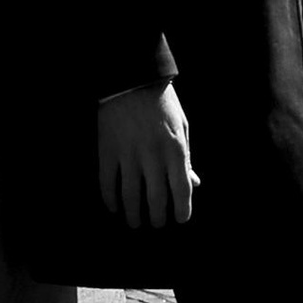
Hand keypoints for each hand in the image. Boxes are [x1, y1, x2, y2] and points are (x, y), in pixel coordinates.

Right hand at [97, 82, 196, 230]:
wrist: (131, 79)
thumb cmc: (162, 103)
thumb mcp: (182, 127)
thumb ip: (186, 157)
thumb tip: (194, 184)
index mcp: (176, 149)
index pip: (182, 190)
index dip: (182, 210)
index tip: (180, 219)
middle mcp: (153, 156)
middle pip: (157, 199)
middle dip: (158, 217)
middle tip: (156, 224)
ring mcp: (129, 155)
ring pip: (131, 196)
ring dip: (133, 215)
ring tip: (135, 222)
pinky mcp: (108, 151)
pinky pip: (108, 183)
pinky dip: (111, 199)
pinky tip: (114, 207)